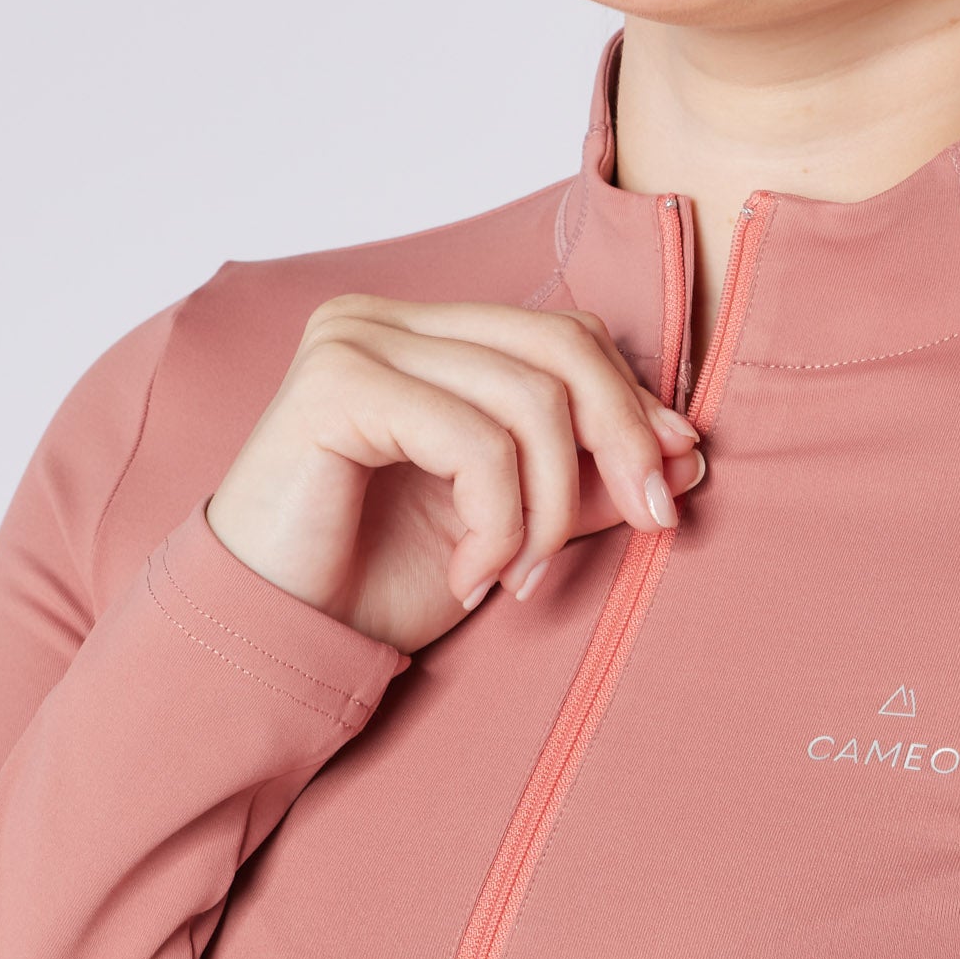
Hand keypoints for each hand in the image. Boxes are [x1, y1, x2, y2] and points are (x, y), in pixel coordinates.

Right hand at [203, 295, 706, 654]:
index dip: (633, 401)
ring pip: (529, 399)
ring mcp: (356, 339)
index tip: (674, 478)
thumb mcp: (511, 524)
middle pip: (562, 346)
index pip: (566, 334)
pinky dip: (498, 520)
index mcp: (426, 332)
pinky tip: (470, 574)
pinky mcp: (336, 383)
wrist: (268, 641)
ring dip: (550, 508)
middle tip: (654, 522)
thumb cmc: (376, 581)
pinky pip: (475, 439)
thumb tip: (691, 452)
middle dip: (624, 438)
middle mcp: (388, 317)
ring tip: (521, 576)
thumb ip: (586, 480)